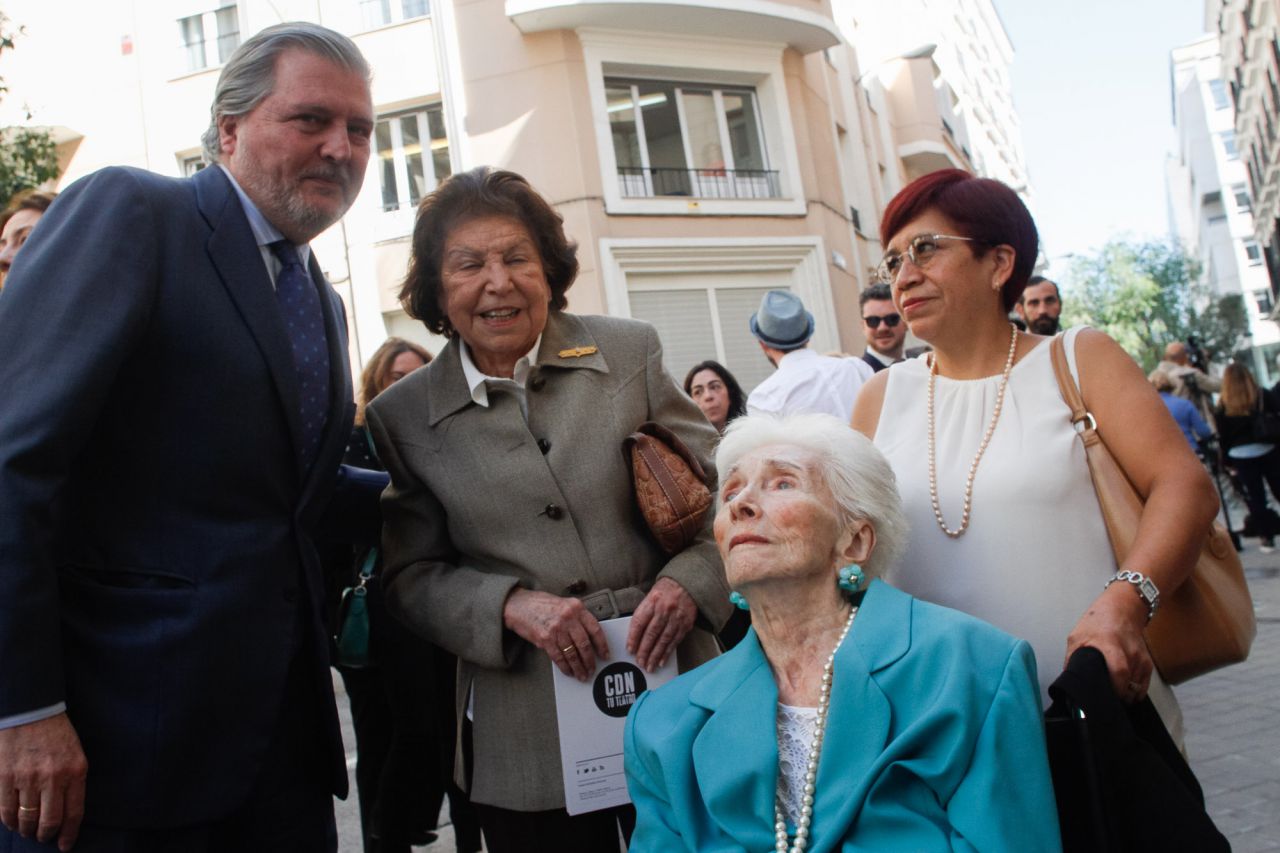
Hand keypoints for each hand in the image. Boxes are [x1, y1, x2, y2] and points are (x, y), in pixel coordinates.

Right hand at [0, 713, 87, 850]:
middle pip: (49, 821)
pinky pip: (6, 810)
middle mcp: (53, 777)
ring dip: (28, 830)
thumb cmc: (56, 734)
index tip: (64, 846)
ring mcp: (28, 778)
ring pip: (27, 819)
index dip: (69, 834)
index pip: (74, 813)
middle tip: (44, 838)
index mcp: (75, 771)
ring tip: (29, 831)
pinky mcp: (5, 777)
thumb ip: (73, 782)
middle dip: (46, 836)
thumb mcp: (76, 754)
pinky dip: (10, 821)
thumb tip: (66, 812)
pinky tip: (13, 823)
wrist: (31, 711)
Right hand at [503, 588, 608, 681]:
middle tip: (592, 669)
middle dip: (590, 660)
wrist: (518, 605)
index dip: (602, 645)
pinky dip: (565, 667)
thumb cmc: (541, 604)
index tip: (605, 655)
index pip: (595, 629)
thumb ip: (577, 618)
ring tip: (582, 675)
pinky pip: (559, 657)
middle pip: (584, 644)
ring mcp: (556, 628)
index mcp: (576, 607)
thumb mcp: (564, 604)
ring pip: (572, 653)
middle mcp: (568, 617)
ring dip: (578, 667)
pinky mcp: (545, 638)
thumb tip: (589, 639)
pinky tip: (569, 671)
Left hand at [627, 577, 696, 671]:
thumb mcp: (650, 597)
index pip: (640, 622)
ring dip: (655, 655)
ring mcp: (676, 618)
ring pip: (663, 640)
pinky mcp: (685, 624)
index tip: (630, 649)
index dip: (633, 638)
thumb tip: (635, 636)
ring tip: (649, 666)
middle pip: (651, 634)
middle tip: (640, 662)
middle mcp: (664, 610)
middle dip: (644, 650)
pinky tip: (662, 661)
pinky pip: (675, 641)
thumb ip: (643, 615)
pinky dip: (667, 652)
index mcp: (652, 602)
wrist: (686, 584)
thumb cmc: (665, 591)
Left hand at [1065, 583, 1153, 702]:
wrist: (1122, 609)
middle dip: (1119, 697)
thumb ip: (1072, 658)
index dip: (1115, 687)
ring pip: (1137, 687)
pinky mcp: (1147, 662)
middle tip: (1107, 701)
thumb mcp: (1077, 636)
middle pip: (1129, 684)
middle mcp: (1129, 653)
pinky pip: (1144, 685)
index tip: (1106, 696)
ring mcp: (1140, 658)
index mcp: (1109, 645)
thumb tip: (1067, 677)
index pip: (1119, 671)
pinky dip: (1135, 692)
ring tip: (1114, 697)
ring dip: (1126, 695)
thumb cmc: (1097, 622)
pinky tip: (1125, 693)